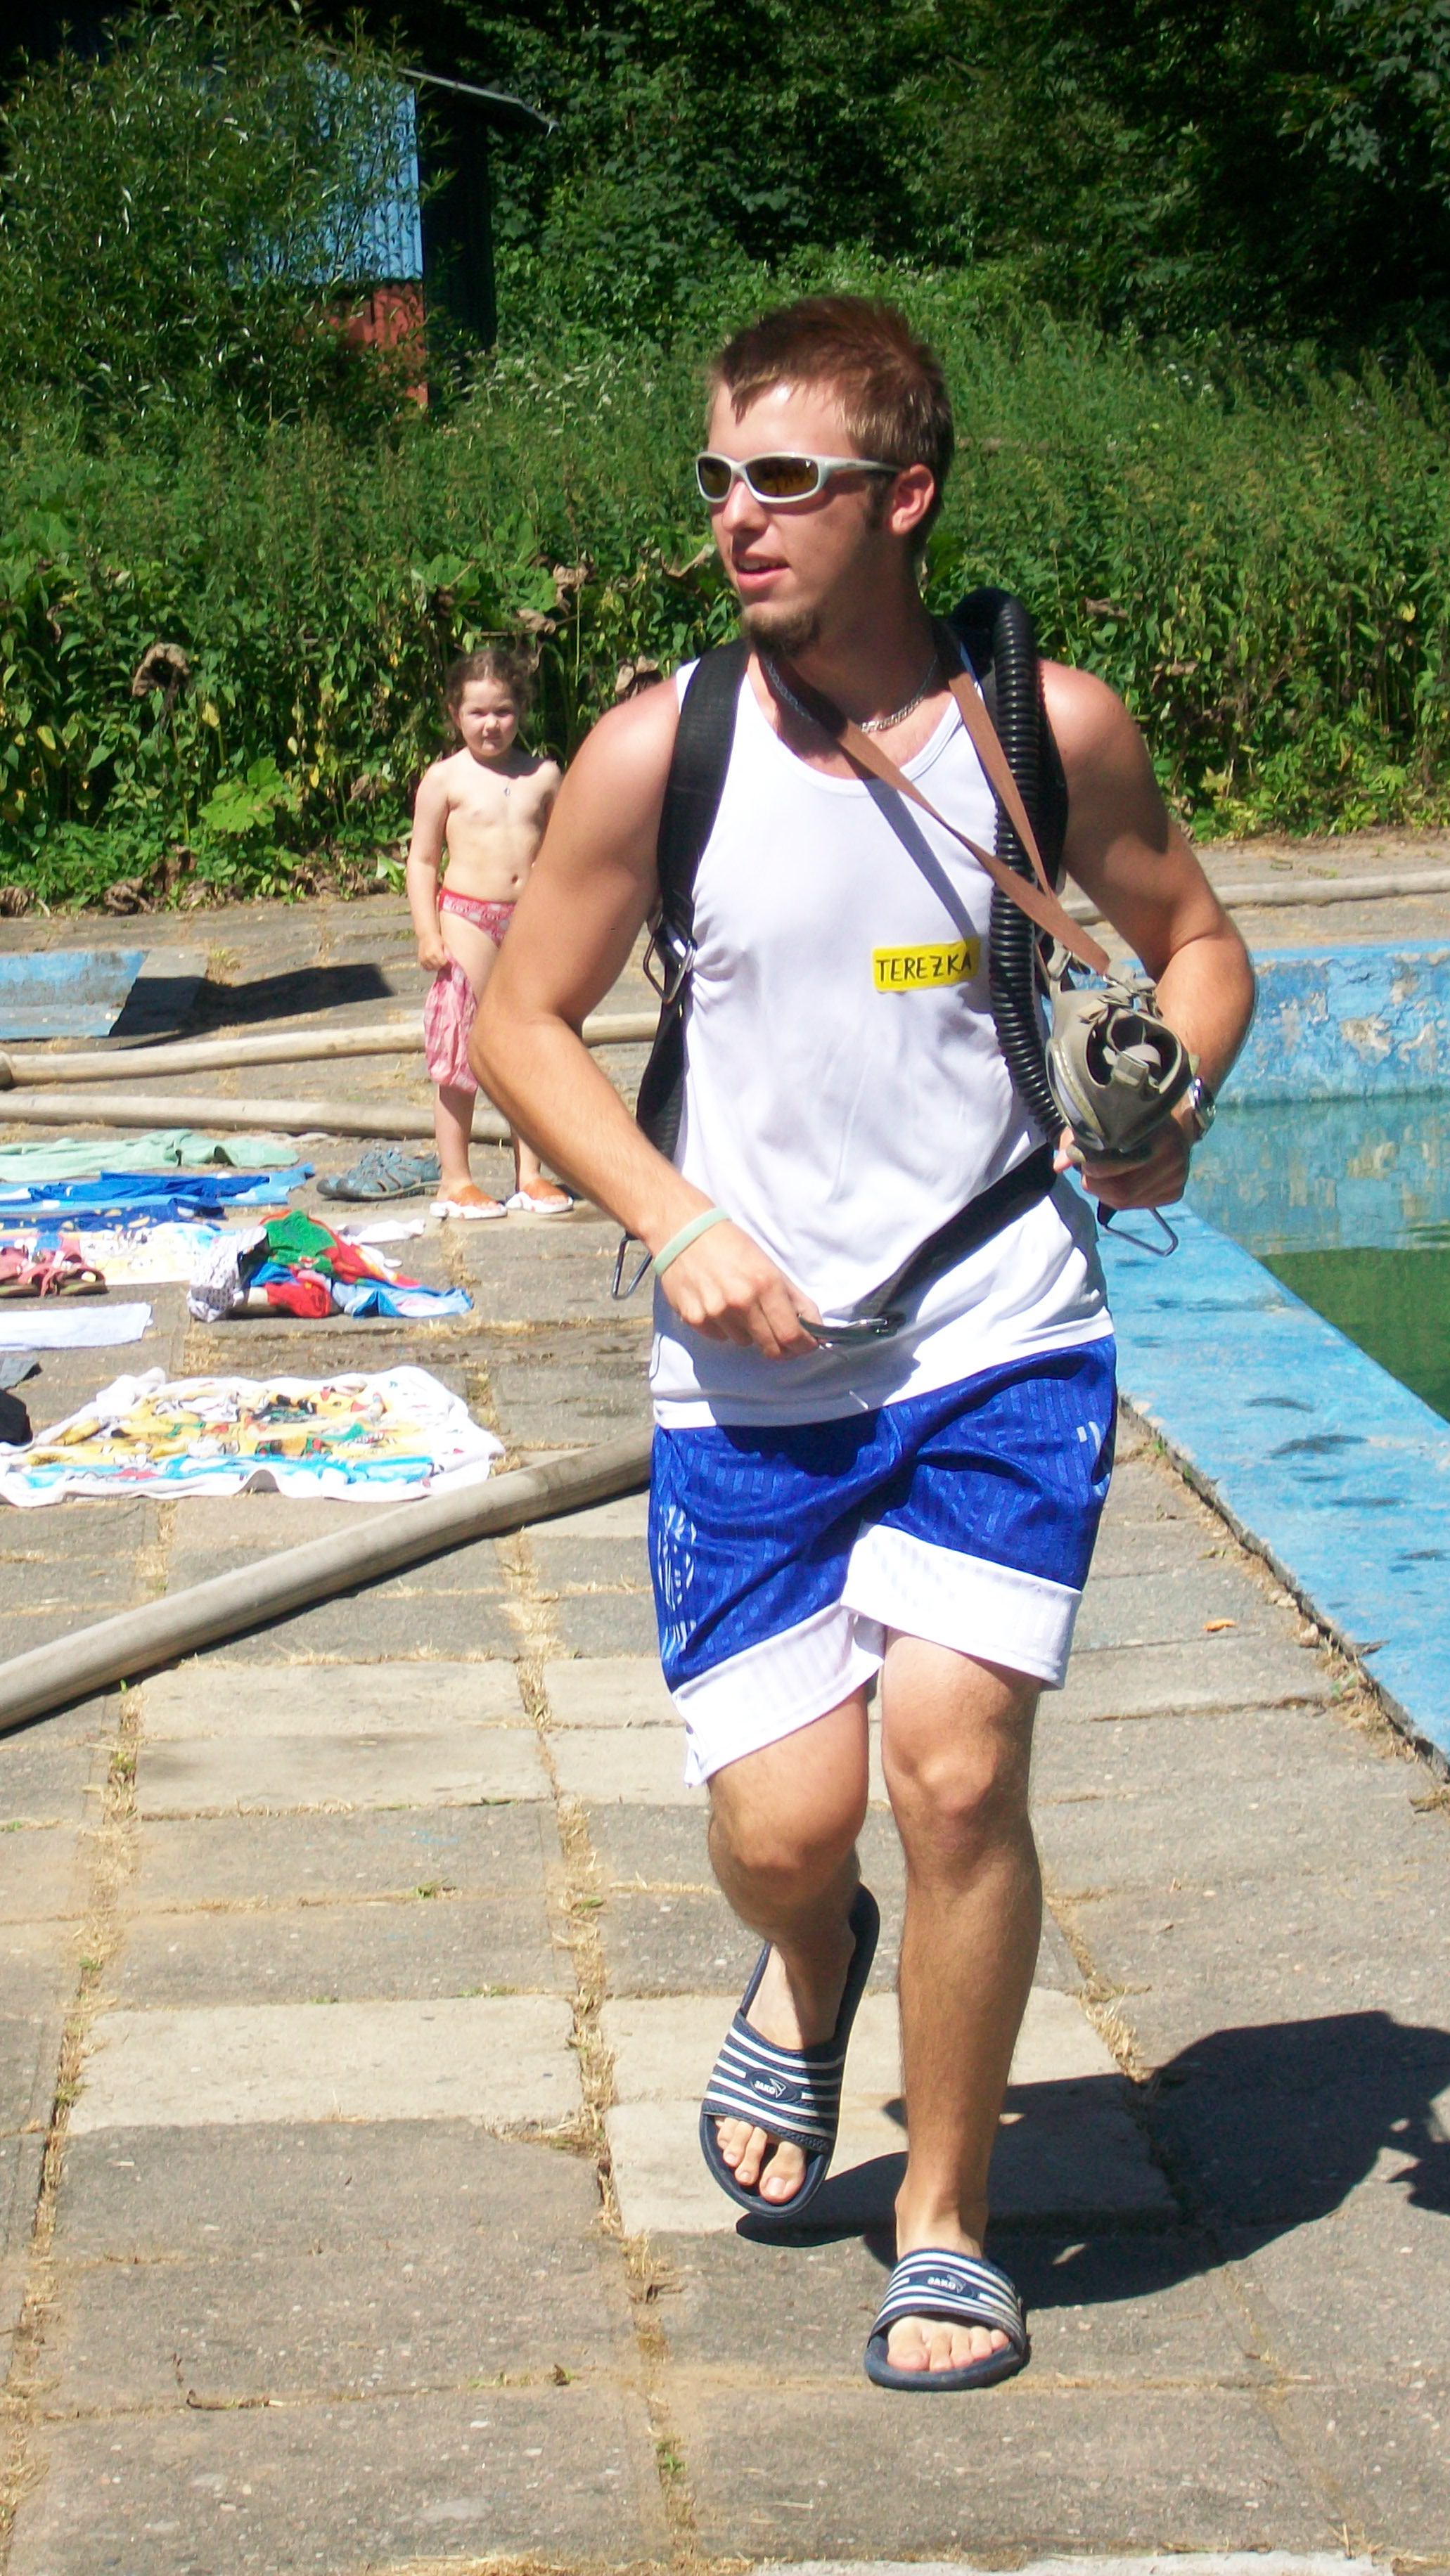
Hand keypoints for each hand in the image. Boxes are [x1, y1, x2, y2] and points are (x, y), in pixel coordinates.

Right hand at [417, 932, 449, 971]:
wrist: (426, 934)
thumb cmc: (437, 938)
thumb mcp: (444, 945)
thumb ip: (447, 954)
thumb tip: (452, 962)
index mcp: (436, 952)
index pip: (443, 963)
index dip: (447, 964)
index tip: (449, 964)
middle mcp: (429, 956)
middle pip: (438, 966)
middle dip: (442, 966)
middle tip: (444, 964)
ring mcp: (424, 958)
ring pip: (431, 968)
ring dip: (436, 967)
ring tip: (438, 963)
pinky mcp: (420, 959)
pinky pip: (425, 967)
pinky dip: (429, 967)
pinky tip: (432, 964)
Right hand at [660, 1219, 822, 1358]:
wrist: (683, 1232)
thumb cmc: (731, 1245)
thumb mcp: (769, 1266)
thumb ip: (793, 1298)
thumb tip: (813, 1326)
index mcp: (765, 1285)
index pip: (791, 1334)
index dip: (803, 1346)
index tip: (806, 1345)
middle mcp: (741, 1302)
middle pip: (771, 1348)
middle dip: (781, 1347)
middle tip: (780, 1337)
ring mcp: (716, 1313)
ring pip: (744, 1342)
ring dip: (749, 1332)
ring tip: (738, 1305)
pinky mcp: (694, 1319)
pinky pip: (720, 1337)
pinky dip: (724, 1327)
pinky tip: (717, 1304)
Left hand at [1054, 1112, 1190, 1210]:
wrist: (1173, 1119)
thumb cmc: (1132, 1116)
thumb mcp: (1104, 1119)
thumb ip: (1078, 1139)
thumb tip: (1059, 1166)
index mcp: (1157, 1133)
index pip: (1117, 1166)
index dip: (1094, 1170)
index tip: (1085, 1163)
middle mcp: (1173, 1157)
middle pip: (1122, 1192)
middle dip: (1098, 1187)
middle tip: (1089, 1175)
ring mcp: (1177, 1177)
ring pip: (1129, 1202)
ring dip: (1107, 1194)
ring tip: (1103, 1178)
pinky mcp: (1176, 1191)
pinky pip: (1142, 1204)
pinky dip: (1125, 1198)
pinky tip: (1122, 1182)